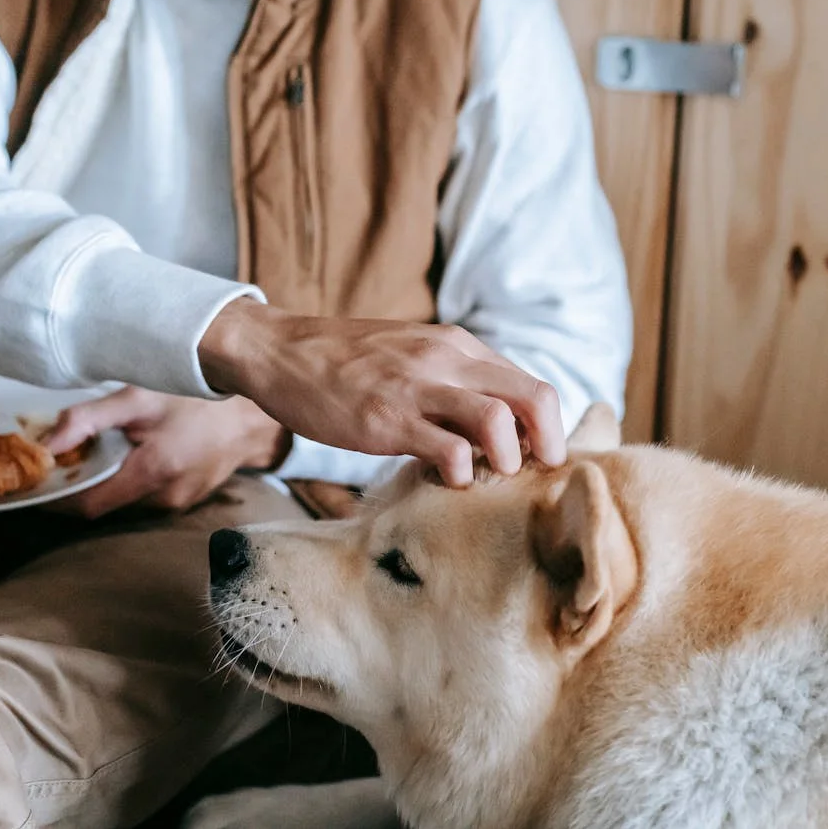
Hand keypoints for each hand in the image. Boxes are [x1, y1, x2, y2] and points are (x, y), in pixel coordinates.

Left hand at [42, 386, 286, 518]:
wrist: (250, 415)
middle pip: (106, 504)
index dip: (59, 499)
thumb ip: (88, 420)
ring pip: (126, 500)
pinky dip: (133, 479)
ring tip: (107, 449)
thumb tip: (46, 446)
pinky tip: (140, 453)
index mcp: (152, 472)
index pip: (88, 506)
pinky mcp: (187, 500)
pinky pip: (146, 496)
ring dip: (110, 480)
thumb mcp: (138, 398)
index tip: (40, 481)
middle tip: (68, 457)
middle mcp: (165, 498)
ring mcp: (179, 503)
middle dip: (83, 485)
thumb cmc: (195, 399)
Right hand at [197, 299, 564, 486]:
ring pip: (500, 424)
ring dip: (506, 463)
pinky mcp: (386, 420)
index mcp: (458, 347)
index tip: (532, 457)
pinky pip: (450, 452)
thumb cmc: (346, 363)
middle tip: (531, 476)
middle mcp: (448, 360)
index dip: (545, 429)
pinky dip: (458, 476)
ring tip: (484, 478)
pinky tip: (440, 481)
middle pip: (536, 399)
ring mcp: (418, 389)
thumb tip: (495, 421)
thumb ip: (454, 379)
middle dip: (548, 446)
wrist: (279, 351)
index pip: (532, 385)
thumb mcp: (412, 355)